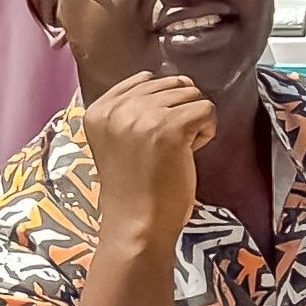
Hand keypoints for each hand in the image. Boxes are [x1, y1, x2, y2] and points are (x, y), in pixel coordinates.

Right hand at [84, 72, 217, 251]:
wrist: (136, 225)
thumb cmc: (135, 187)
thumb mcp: (119, 140)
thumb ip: (136, 108)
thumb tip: (182, 80)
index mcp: (98, 110)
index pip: (144, 80)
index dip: (161, 107)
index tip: (152, 139)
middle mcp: (116, 108)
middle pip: (172, 85)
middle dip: (181, 113)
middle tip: (166, 149)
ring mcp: (142, 115)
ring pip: (193, 95)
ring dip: (195, 122)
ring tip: (176, 152)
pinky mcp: (169, 127)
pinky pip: (207, 109)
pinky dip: (207, 131)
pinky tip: (188, 155)